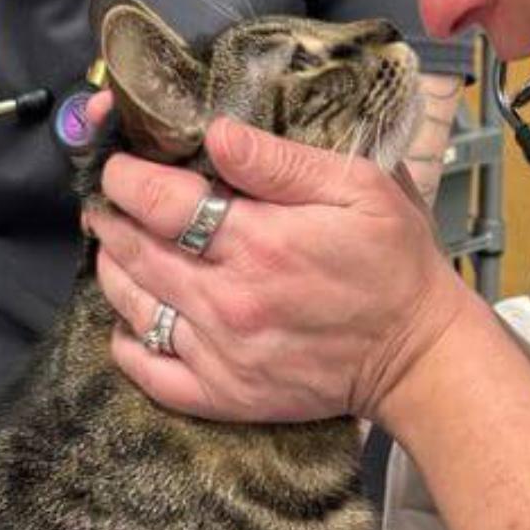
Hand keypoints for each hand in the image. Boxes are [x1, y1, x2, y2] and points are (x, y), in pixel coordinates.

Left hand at [87, 114, 480, 424]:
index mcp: (258, 243)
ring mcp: (220, 353)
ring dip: (112, 267)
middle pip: (133, 250)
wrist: (419, 357)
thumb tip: (216, 133)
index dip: (125, 176)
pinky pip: (147, 371)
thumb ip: (281, 161)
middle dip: (111, 216)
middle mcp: (228, 300)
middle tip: (110, 198)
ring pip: (130, 305)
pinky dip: (126, 341)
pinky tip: (132, 316)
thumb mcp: (359, 188)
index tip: (120, 164)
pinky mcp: (223, 395)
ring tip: (117, 243)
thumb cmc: (394, 263)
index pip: (157, 201)